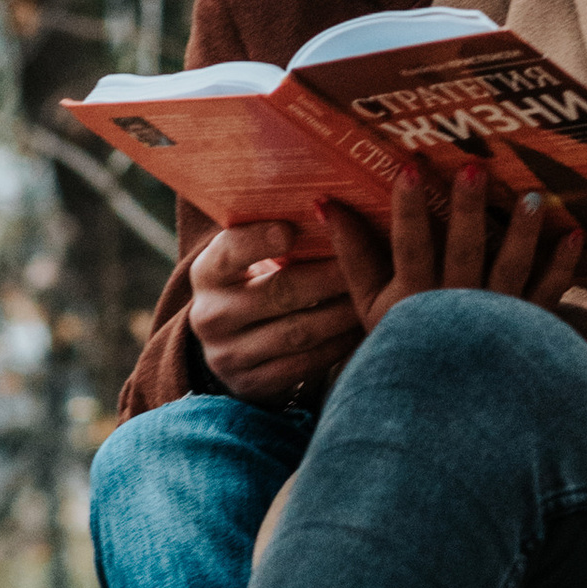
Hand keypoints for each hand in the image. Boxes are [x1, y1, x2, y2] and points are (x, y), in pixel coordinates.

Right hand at [184, 219, 361, 404]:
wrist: (233, 347)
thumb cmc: (256, 285)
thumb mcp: (249, 259)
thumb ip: (274, 234)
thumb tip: (328, 203)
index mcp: (207, 273)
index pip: (231, 252)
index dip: (261, 240)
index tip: (293, 228)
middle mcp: (211, 315)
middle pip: (280, 292)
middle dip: (331, 276)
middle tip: (372, 260)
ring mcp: (228, 355)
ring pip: (298, 331)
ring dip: (343, 312)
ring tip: (379, 295)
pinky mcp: (252, 384)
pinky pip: (305, 364)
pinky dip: (339, 345)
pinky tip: (364, 329)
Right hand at [322, 162, 586, 334]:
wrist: (445, 407)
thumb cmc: (403, 346)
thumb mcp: (369, 307)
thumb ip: (352, 256)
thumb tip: (325, 205)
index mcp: (414, 299)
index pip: (409, 248)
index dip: (408, 211)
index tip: (408, 170)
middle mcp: (456, 305)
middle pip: (463, 251)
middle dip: (467, 210)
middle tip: (472, 169)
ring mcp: (495, 317)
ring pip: (509, 268)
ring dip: (521, 232)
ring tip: (530, 197)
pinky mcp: (528, 328)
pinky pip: (548, 294)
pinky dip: (562, 266)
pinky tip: (574, 234)